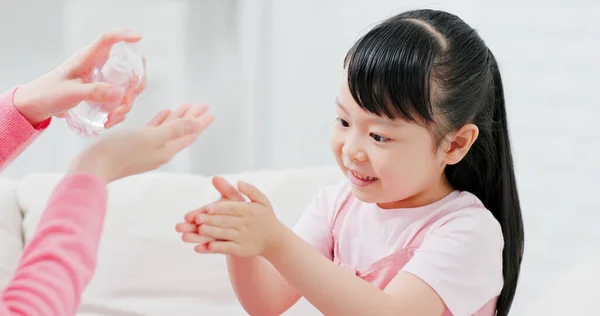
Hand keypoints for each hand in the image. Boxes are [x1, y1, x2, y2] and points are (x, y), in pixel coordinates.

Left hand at [13, 29, 146, 126]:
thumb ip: (94, 92)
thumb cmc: (48, 93)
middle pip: (128, 67)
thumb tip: (120, 93)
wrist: (37, 106)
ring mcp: (102, 79)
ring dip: (127, 103)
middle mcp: (98, 66)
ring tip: (112, 118)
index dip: (124, 35)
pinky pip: (121, 99)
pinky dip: (120, 111)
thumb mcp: (70, 93)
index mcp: (88, 58)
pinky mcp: (103, 92)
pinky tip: (110, 120)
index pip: (108, 39)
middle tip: (126, 102)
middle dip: (134, 85)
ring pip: (128, 86)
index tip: (138, 39)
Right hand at [68, 103, 212, 182]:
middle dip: (192, 118)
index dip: (200, 122)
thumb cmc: (121, 151)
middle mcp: (160, 151)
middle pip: (181, 131)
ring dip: (177, 118)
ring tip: (186, 106)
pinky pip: (153, 131)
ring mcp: (147, 149)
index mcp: (167, 149)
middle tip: (202, 105)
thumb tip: (198, 123)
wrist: (92, 167)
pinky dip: (160, 122)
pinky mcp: (134, 146)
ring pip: (168, 130)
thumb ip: (175, 130)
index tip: (211, 111)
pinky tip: (163, 114)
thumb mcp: (152, 137)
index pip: (189, 133)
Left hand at [179, 178, 285, 256]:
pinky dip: (216, 248)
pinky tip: (205, 247)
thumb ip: (251, 190)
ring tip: (198, 230)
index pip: (232, 208)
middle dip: (211, 220)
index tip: (207, 208)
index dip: (219, 208)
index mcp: (249, 210)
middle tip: (196, 219)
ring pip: (224, 234)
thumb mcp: (263, 201)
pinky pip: (226, 248)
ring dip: (211, 233)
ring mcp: (243, 237)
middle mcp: (246, 224)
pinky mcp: (241, 249)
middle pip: (225, 221)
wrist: (275, 240)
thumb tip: (239, 181)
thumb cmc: (265, 217)